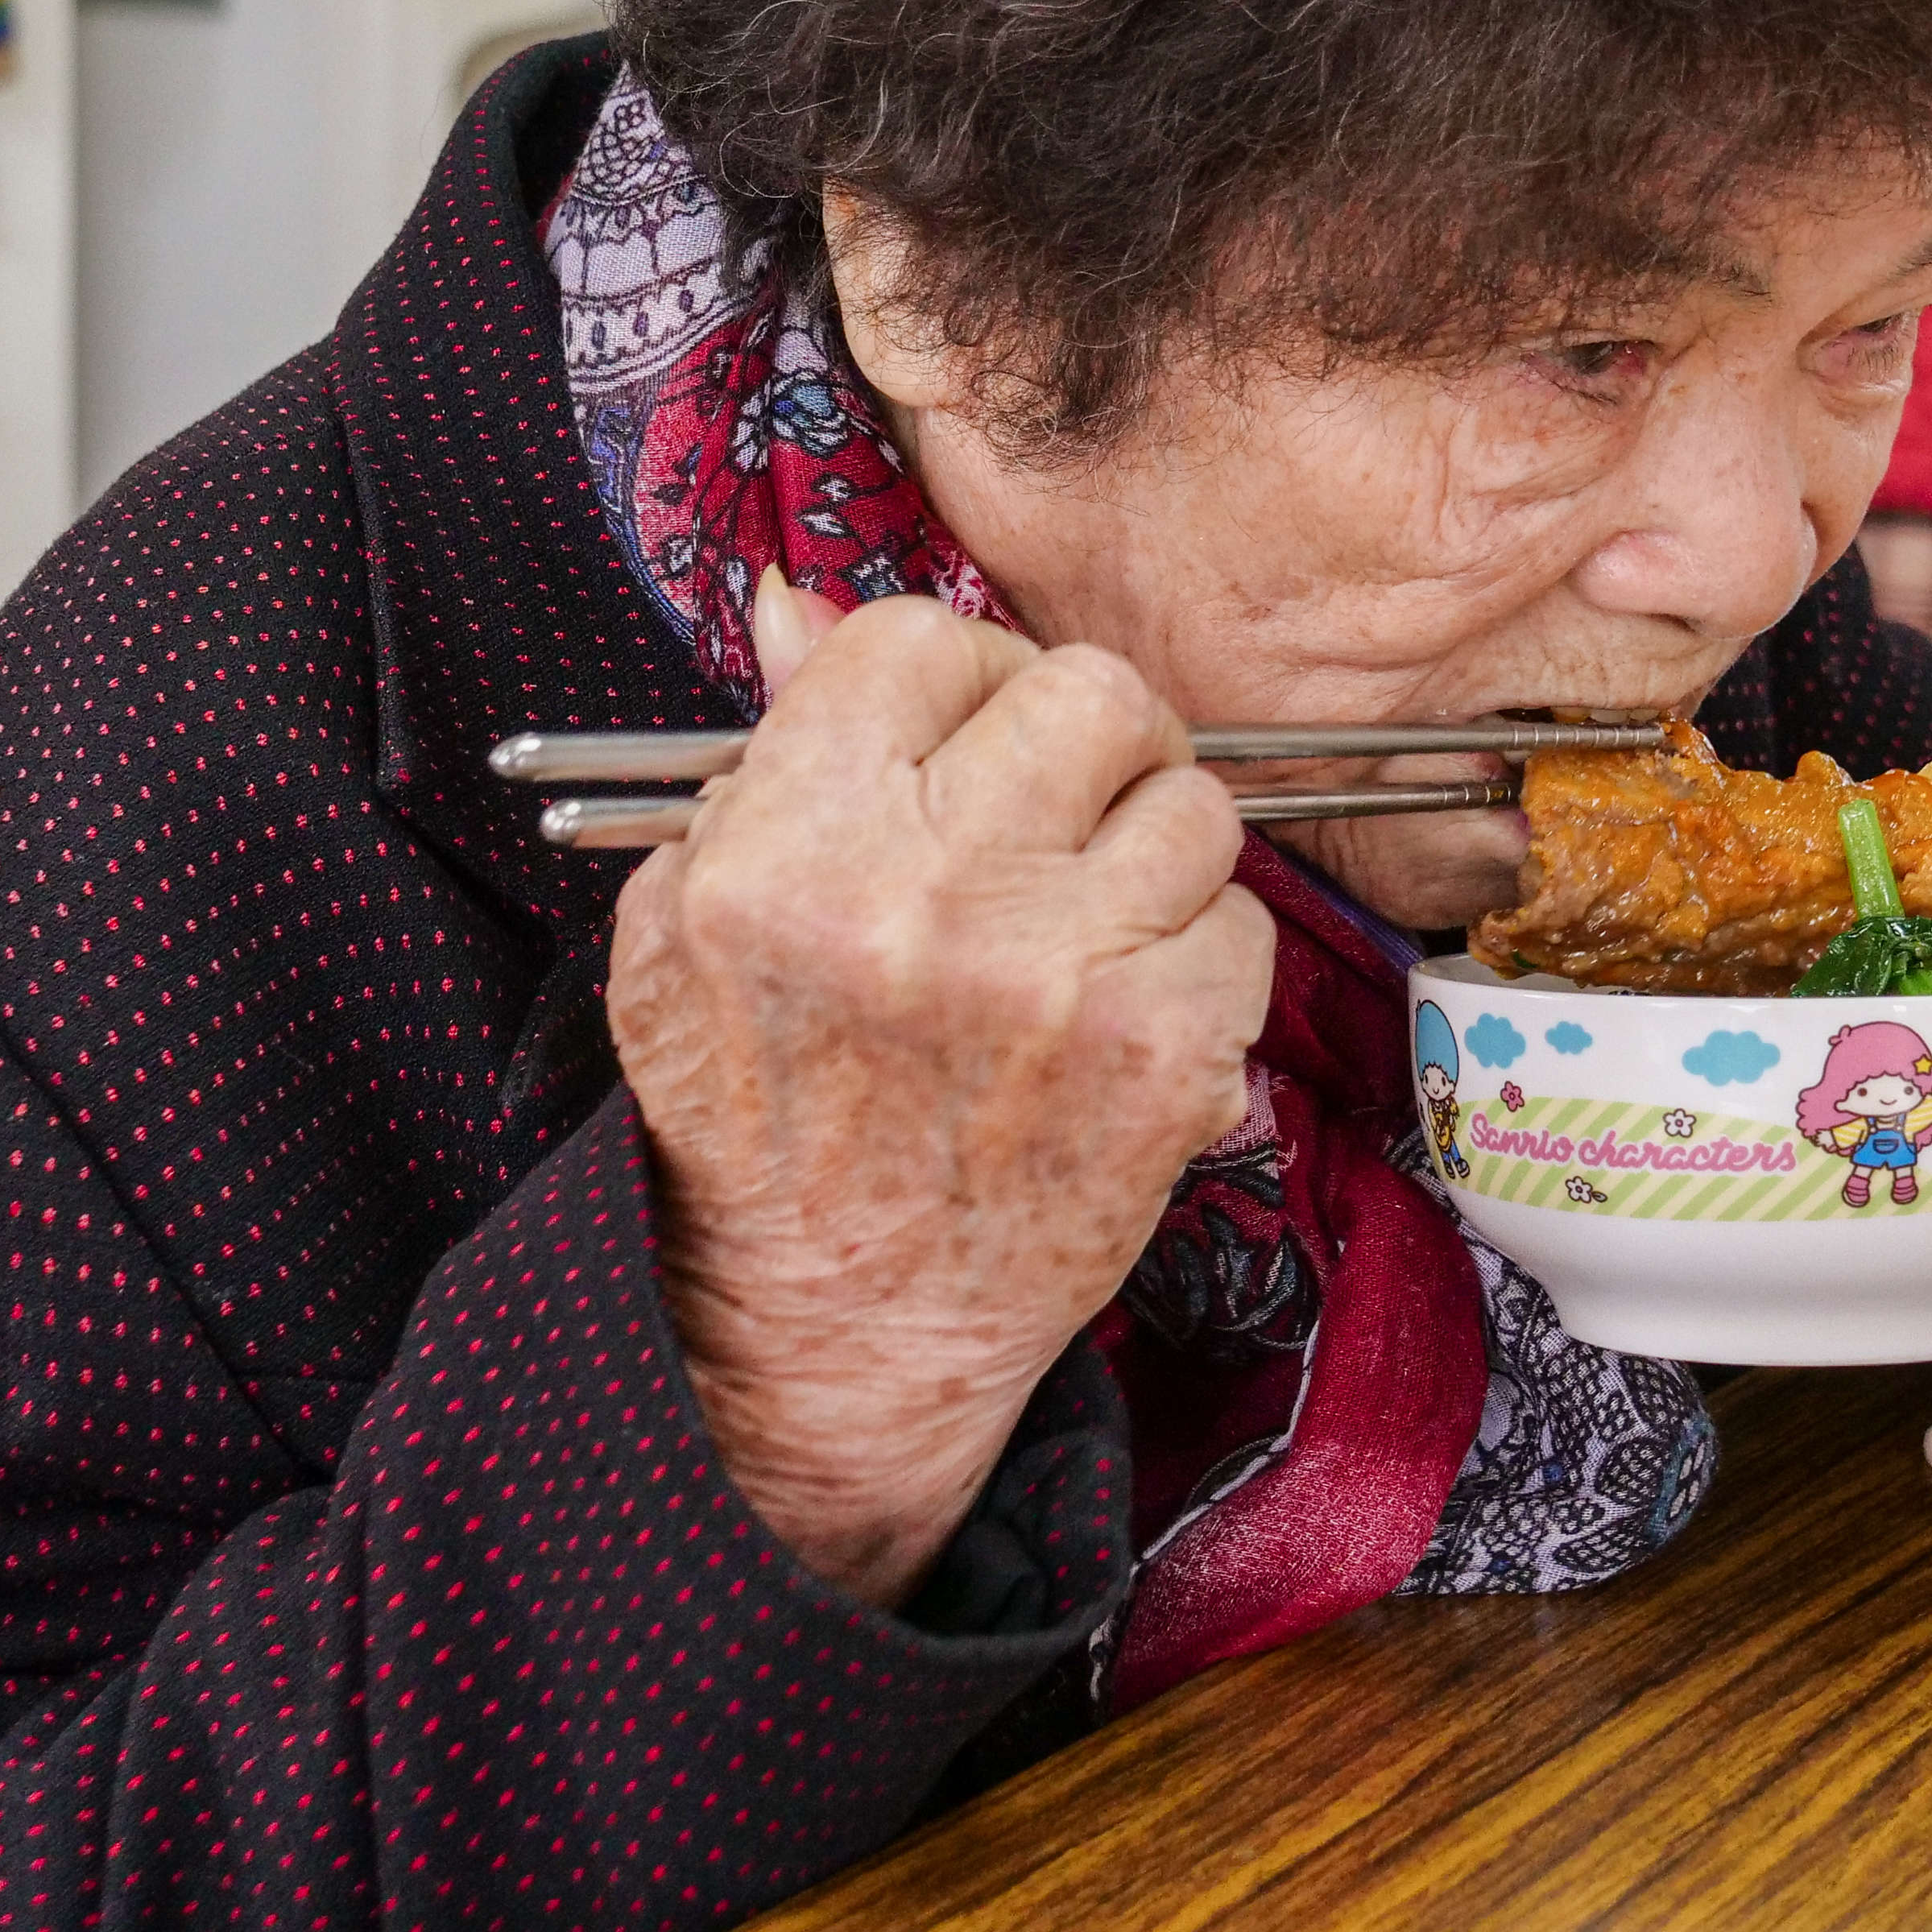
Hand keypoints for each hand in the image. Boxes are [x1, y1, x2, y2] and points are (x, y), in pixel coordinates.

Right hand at [605, 576, 1274, 1609]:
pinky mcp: (1162, 1057)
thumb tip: (798, 600)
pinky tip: (1125, 1004)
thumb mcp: (689, 922)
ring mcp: (1057, 979)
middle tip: (1058, 805)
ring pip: (1190, 800)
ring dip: (1151, 844)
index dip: (963, 676)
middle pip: (1088, 693)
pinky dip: (1198, 954)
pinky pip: (1241, 921)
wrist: (833, 1331)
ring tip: (1088, 915)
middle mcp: (925, 899)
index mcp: (788, 848)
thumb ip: (766, 754)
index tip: (969, 732)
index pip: (923, 642)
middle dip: (1083, 739)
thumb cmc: (759, 1113)